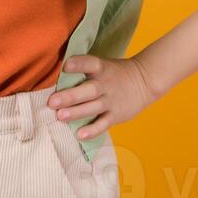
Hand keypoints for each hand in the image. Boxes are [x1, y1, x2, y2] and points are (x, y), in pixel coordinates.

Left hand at [46, 54, 160, 138]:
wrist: (144, 81)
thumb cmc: (113, 73)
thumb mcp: (102, 66)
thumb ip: (83, 70)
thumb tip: (55, 75)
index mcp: (101, 68)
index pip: (90, 63)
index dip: (79, 64)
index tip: (66, 65)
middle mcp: (105, 84)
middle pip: (88, 90)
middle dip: (70, 96)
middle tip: (53, 101)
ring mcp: (111, 101)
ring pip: (93, 107)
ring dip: (76, 113)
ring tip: (60, 116)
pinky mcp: (116, 115)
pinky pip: (104, 124)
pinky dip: (93, 130)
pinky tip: (80, 134)